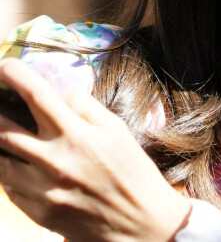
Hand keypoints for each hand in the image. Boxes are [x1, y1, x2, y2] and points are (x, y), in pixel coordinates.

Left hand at [0, 58, 190, 241]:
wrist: (138, 223)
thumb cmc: (131, 170)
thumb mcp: (117, 130)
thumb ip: (85, 107)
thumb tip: (60, 95)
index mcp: (75, 134)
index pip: (37, 95)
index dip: (15, 75)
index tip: (6, 66)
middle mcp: (51, 159)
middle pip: (2, 128)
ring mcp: (39, 188)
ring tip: (6, 129)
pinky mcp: (34, 211)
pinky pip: (7, 185)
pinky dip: (7, 168)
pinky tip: (16, 160)